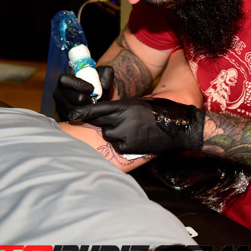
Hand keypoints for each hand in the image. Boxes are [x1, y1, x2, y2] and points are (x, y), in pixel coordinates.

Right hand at [53, 66, 113, 120]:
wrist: (94, 103)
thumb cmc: (95, 89)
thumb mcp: (100, 80)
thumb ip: (105, 74)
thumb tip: (108, 70)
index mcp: (64, 80)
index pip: (65, 80)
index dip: (78, 84)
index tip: (91, 89)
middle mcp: (59, 93)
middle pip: (71, 97)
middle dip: (85, 98)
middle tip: (93, 99)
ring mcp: (60, 105)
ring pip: (73, 109)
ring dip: (86, 108)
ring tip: (92, 105)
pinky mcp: (63, 116)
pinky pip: (73, 118)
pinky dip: (84, 116)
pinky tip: (90, 113)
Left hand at [68, 98, 204, 153]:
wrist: (179, 126)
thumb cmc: (159, 111)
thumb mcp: (138, 103)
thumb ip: (121, 108)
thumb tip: (105, 112)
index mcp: (125, 105)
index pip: (98, 108)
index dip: (83, 111)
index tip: (72, 114)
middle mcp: (124, 119)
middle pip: (100, 122)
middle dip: (102, 122)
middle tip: (112, 123)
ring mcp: (127, 133)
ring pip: (108, 135)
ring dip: (114, 134)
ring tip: (129, 131)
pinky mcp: (132, 147)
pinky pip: (118, 146)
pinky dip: (123, 145)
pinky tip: (135, 140)